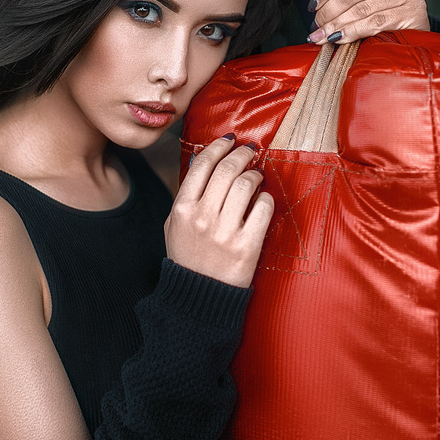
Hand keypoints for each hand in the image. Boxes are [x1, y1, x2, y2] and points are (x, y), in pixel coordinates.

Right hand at [165, 135, 273, 287]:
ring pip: (246, 184)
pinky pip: (263, 208)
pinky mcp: (247, 246)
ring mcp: (225, 232)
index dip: (218, 146)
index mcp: (182, 209)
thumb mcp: (174, 226)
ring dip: (255, 174)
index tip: (229, 141)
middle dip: (242, 154)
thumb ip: (186, 196)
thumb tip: (203, 163)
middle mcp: (202, 217)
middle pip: (226, 169)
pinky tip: (262, 200)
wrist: (200, 298)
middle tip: (250, 151)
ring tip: (257, 176)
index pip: (201, 165)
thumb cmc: (188, 258)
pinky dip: (265, 199)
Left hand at [301, 0, 428, 43]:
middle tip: (315, 26)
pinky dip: (352, 33)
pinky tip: (338, 39)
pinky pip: (373, 23)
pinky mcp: (411, 12)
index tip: (312, 5)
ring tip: (320, 36)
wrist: (412, 23)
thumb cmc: (380, 1)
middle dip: (327, 12)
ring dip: (335, 26)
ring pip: (360, 10)